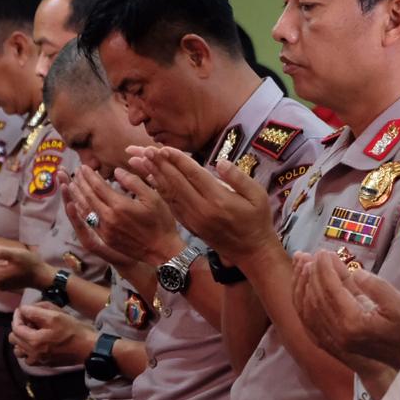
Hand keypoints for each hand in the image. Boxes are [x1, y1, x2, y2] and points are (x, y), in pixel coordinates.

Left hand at [9, 302, 96, 367]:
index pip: (15, 327)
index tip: (22, 309)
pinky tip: (38, 342)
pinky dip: (28, 349)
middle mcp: (32, 354)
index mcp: (34, 341)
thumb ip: (35, 311)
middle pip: (14, 339)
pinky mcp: (44, 364)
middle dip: (19, 327)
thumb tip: (22, 310)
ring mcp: (38, 361)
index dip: (17, 316)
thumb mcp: (55, 315)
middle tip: (30, 319)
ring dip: (21, 339)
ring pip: (19, 350)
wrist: (89, 348)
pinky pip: (28, 357)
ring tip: (32, 331)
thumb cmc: (73, 330)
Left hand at [64, 165, 181, 264]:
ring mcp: (105, 229)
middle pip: (89, 196)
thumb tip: (116, 172)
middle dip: (81, 183)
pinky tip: (79, 204)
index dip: (89, 175)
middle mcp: (108, 217)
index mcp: (119, 205)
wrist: (161, 250)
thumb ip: (133, 182)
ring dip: (77, 196)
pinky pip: (89, 221)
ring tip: (72, 185)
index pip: (98, 186)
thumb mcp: (152, 197)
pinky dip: (82, 211)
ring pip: (85, 209)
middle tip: (76, 172)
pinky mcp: (106, 238)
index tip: (84, 167)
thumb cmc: (160, 221)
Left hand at [126, 145, 272, 266]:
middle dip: (160, 164)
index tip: (163, 147)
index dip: (177, 159)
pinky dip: (160, 191)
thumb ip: (238, 178)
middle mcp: (202, 209)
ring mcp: (194, 219)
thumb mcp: (257, 195)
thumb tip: (220, 162)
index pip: (194, 174)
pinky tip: (152, 179)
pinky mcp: (190, 225)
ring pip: (170, 194)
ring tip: (141, 161)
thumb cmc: (258, 220)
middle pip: (176, 182)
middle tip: (144, 149)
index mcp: (218, 200)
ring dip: (154, 176)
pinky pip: (171, 205)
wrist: (251, 252)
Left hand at [293, 250, 399, 373]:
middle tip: (311, 254)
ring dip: (303, 285)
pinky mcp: (331, 343)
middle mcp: (338, 333)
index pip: (331, 289)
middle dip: (312, 273)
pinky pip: (309, 321)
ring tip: (303, 265)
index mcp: (353, 323)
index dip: (325, 268)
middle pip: (316, 297)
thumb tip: (354, 272)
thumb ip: (375, 285)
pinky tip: (303, 288)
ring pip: (308, 309)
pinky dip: (303, 302)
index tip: (324, 251)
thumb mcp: (399, 303)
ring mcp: (332, 341)